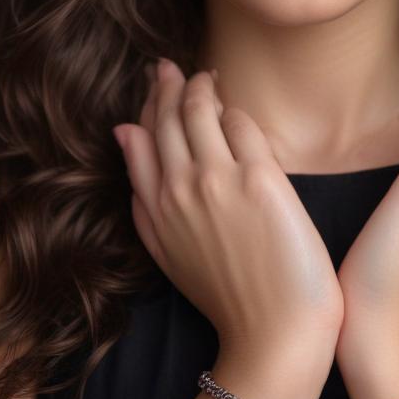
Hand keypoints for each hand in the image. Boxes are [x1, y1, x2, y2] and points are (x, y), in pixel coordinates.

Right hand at [114, 59, 344, 360]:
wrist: (273, 331)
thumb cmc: (229, 295)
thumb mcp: (168, 249)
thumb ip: (143, 197)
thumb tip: (124, 135)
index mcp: (154, 208)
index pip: (141, 136)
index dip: (147, 106)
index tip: (156, 85)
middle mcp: (179, 188)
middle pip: (167, 117)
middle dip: (167, 85)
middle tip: (172, 67)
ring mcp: (217, 180)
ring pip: (200, 110)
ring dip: (200, 87)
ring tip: (206, 77)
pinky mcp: (258, 178)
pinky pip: (241, 124)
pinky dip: (236, 112)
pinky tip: (237, 110)